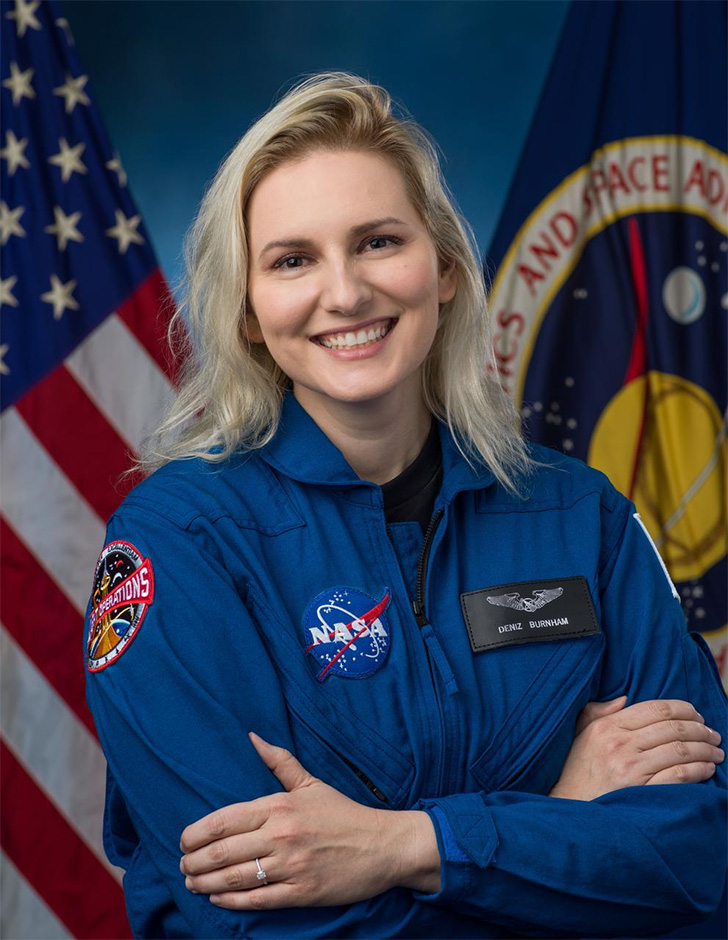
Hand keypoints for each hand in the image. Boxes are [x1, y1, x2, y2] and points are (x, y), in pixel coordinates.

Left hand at [179, 733, 439, 909]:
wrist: (383, 845)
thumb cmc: (344, 813)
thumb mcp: (311, 783)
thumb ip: (279, 761)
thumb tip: (253, 736)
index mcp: (280, 806)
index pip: (224, 820)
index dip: (196, 834)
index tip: (183, 840)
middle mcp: (281, 835)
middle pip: (222, 852)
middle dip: (194, 862)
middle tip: (182, 866)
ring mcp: (290, 867)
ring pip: (234, 877)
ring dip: (205, 882)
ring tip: (192, 883)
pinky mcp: (302, 893)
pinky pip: (257, 900)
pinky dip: (231, 901)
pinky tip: (217, 898)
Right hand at [550, 697, 723, 800]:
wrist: (570, 810)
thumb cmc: (577, 773)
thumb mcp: (581, 736)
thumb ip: (598, 712)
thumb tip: (624, 699)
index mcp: (607, 727)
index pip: (654, 708)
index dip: (683, 708)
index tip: (697, 714)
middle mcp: (619, 744)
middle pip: (672, 727)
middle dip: (700, 728)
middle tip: (713, 733)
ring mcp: (630, 768)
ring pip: (679, 750)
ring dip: (705, 749)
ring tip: (716, 751)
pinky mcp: (640, 791)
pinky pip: (678, 775)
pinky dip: (698, 769)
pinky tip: (708, 768)